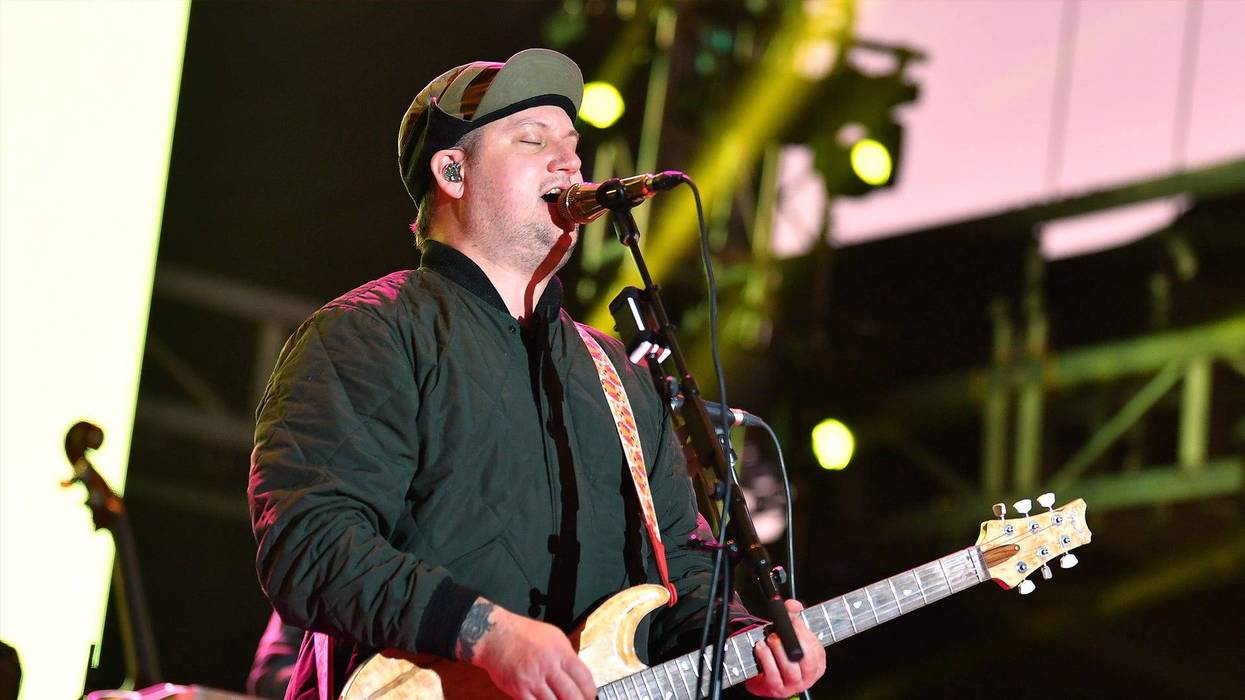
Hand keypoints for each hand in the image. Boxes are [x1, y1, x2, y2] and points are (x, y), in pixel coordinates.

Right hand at [458, 598, 596, 698]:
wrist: (495, 635)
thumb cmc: (523, 634)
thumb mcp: (553, 637)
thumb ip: (567, 656)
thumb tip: (579, 675)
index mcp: (560, 652)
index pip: (584, 678)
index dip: (590, 692)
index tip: (590, 696)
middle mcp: (548, 666)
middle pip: (572, 696)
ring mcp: (533, 680)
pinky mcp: (520, 690)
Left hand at [744, 599, 826, 697]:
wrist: (763, 676)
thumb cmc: (781, 656)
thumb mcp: (791, 636)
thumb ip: (794, 617)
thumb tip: (793, 605)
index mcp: (817, 665)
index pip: (817, 649)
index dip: (804, 632)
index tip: (793, 619)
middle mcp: (807, 678)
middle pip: (807, 661)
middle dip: (795, 641)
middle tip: (782, 629)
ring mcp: (792, 685)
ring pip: (791, 669)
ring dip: (779, 649)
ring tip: (771, 638)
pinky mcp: (775, 688)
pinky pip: (773, 674)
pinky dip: (766, 658)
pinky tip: (761, 647)